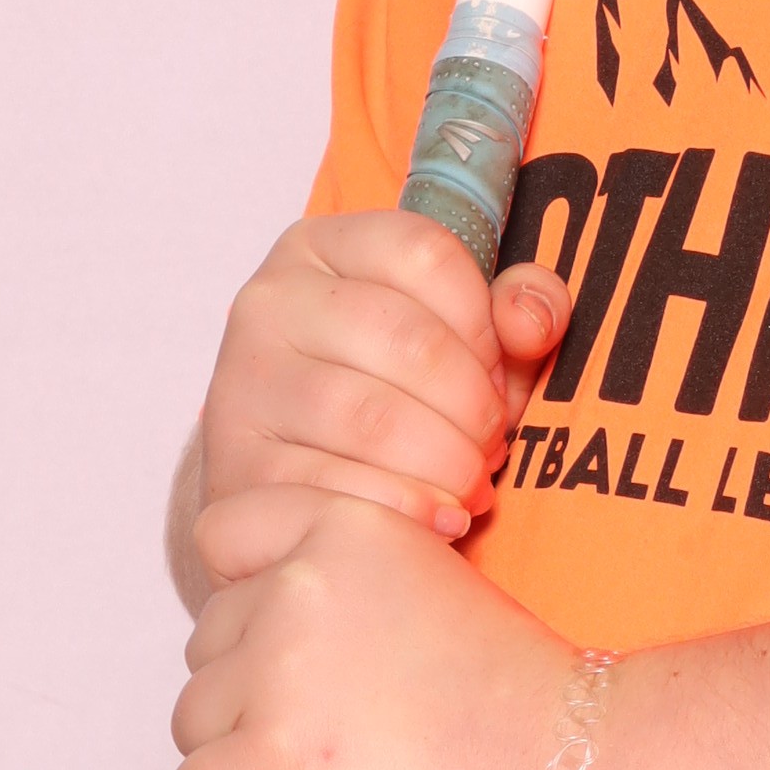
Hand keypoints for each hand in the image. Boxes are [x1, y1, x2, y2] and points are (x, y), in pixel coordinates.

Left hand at [169, 483, 570, 769]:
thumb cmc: (522, 701)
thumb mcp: (432, 587)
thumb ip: (348, 589)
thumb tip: (269, 640)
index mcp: (346, 526)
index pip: (225, 536)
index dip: (253, 598)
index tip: (296, 645)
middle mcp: (299, 586)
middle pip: (211, 644)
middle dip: (254, 689)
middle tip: (342, 735)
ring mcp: (276, 674)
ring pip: (196, 719)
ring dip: (243, 755)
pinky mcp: (262, 765)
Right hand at [184, 212, 572, 565]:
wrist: (294, 481)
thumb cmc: (394, 395)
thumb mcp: (464, 337)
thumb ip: (517, 309)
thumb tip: (532, 320)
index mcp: (324, 246)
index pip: (426, 253)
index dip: (485, 322)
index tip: (498, 376)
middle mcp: (269, 300)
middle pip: (406, 339)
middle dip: (473, 406)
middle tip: (492, 449)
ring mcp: (243, 380)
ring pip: (370, 417)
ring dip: (445, 462)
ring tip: (471, 488)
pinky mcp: (237, 461)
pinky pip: (333, 486)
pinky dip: (403, 509)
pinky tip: (438, 522)